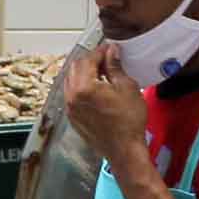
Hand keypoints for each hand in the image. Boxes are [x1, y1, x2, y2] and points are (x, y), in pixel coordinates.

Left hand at [62, 38, 150, 171]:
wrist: (124, 149)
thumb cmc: (129, 121)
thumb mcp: (127, 87)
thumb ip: (115, 66)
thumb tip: (111, 52)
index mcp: (84, 87)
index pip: (88, 60)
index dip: (100, 51)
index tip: (110, 49)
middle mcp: (71, 96)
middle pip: (76, 68)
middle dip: (90, 60)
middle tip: (107, 59)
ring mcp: (70, 108)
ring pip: (71, 81)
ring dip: (84, 73)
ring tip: (103, 73)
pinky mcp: (73, 117)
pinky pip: (72, 95)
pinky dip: (82, 87)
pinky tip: (97, 89)